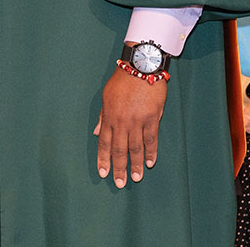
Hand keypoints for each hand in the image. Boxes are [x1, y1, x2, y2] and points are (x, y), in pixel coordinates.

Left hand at [94, 67, 166, 186]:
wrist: (140, 66)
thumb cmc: (122, 80)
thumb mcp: (106, 96)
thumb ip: (102, 116)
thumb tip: (97, 133)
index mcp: (109, 116)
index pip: (104, 143)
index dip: (104, 159)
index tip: (104, 173)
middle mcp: (122, 121)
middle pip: (119, 149)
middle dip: (119, 168)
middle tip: (120, 183)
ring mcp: (137, 120)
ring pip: (136, 147)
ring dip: (136, 164)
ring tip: (137, 178)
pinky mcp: (152, 118)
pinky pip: (151, 139)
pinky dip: (151, 152)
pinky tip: (151, 162)